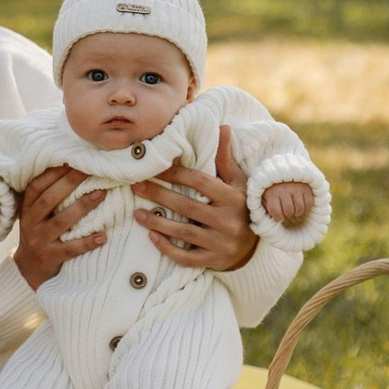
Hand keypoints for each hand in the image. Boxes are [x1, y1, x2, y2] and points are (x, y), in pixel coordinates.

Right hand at [12, 164, 106, 289]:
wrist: (28, 270)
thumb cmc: (39, 234)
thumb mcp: (35, 215)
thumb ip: (47, 197)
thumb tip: (72, 169)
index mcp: (27, 208)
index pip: (37, 186)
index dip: (53, 173)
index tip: (72, 160)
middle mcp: (30, 222)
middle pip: (49, 199)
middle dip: (70, 183)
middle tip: (92, 170)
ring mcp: (39, 241)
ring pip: (61, 222)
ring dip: (82, 207)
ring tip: (102, 195)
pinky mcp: (50, 257)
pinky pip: (70, 249)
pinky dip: (87, 242)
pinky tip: (103, 236)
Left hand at [131, 125, 256, 270]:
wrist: (253, 248)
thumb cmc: (240, 207)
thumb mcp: (238, 183)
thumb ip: (225, 158)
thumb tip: (222, 127)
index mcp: (233, 198)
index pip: (199, 182)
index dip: (174, 173)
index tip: (153, 167)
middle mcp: (229, 221)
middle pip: (187, 206)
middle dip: (159, 195)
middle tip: (135, 186)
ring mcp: (221, 243)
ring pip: (184, 232)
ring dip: (157, 222)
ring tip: (136, 213)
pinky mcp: (214, 261)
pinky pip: (187, 258)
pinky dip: (167, 248)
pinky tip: (151, 237)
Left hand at [262, 181, 313, 222]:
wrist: (282, 170)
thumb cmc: (271, 187)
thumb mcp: (264, 195)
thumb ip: (265, 207)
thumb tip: (267, 223)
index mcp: (271, 193)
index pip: (276, 213)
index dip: (277, 217)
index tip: (278, 215)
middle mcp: (284, 190)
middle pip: (289, 212)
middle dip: (287, 213)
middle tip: (286, 210)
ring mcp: (296, 188)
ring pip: (300, 209)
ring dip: (297, 211)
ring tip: (293, 207)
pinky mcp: (306, 188)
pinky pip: (309, 203)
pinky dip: (306, 207)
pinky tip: (300, 203)